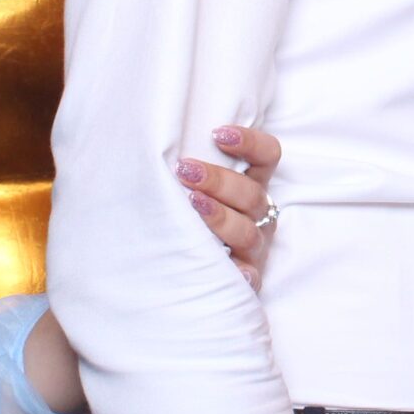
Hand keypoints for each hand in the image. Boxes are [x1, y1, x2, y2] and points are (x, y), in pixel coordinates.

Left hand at [178, 125, 282, 291]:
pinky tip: (231, 269)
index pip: (266, 157)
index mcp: (249, 186)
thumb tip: (147, 143)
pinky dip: (243, 273)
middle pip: (252, 193)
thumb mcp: (190, 187)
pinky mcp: (248, 279)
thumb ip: (187, 167)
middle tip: (186, 171)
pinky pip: (251, 277)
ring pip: (248, 231)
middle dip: (219, 180)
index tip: (217, 134)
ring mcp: (254, 248)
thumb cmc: (183, 218)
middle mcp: (257, 215)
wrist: (183, 274)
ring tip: (193, 205)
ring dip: (221, 216)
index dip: (250, 143)